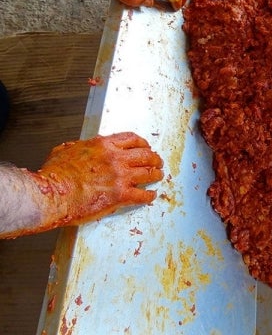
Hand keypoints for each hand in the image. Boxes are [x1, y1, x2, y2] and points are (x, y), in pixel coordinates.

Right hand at [35, 132, 163, 226]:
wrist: (50, 195)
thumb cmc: (53, 175)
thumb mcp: (65, 150)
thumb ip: (80, 146)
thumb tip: (84, 146)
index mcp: (102, 145)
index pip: (131, 139)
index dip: (142, 143)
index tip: (146, 146)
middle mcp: (115, 158)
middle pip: (145, 154)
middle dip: (154, 158)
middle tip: (157, 161)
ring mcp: (120, 176)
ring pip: (148, 172)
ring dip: (155, 174)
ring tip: (158, 175)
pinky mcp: (120, 195)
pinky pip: (143, 195)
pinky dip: (149, 196)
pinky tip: (151, 196)